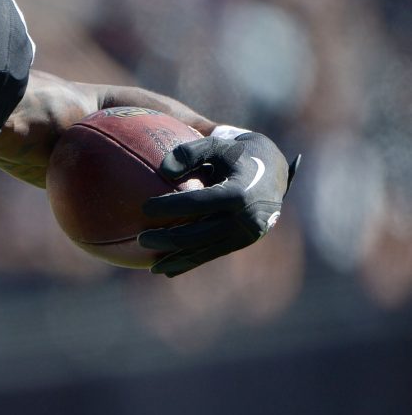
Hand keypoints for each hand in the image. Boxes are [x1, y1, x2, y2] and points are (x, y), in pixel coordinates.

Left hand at [138, 127, 296, 276]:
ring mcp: (247, 233)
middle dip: (168, 239)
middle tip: (141, 239)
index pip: (199, 203)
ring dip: (177, 258)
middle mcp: (246, 217)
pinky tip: (167, 269)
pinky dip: (190, 262)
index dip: (170, 206)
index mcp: (240, 192)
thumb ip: (190, 152)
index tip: (144, 208)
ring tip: (150, 264)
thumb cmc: (236, 153)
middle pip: (200, 234)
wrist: (274, 169)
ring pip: (206, 250)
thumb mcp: (216, 144)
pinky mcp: (244, 241)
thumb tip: (163, 170)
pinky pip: (213, 254)